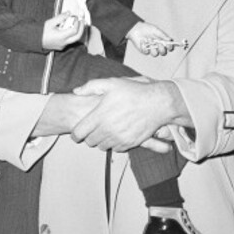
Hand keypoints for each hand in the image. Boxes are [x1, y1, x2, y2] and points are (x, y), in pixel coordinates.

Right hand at [42, 13, 84, 50]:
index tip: (75, 17)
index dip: (77, 23)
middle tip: (82, 20)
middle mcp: (63, 42)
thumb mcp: (50, 22)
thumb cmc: (41, 32)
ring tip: (76, 23)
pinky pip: (69, 41)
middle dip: (81, 28)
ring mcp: (63, 45)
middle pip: (78, 36)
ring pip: (74, 39)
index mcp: (61, 37)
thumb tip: (69, 13)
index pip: (74, 30)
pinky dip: (72, 34)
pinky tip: (69, 28)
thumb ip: (60, 17)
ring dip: (77, 31)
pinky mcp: (61, 46)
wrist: (35, 40)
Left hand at [72, 77, 187, 151]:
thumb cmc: (135, 92)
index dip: (75, 133)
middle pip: (89, 141)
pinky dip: (114, 144)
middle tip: (93, 130)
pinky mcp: (130, 143)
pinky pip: (116, 149)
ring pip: (102, 147)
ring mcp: (119, 138)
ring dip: (101, 141)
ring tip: (105, 131)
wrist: (158, 103)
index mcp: (100, 116)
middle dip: (88, 136)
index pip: (79, 132)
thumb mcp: (111, 83)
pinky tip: (116, 134)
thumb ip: (91, 86)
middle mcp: (108, 129)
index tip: (77, 132)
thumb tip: (77, 91)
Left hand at [126, 22, 174, 56]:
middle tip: (159, 44)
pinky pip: (146, 51)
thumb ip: (162, 35)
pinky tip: (142, 40)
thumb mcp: (155, 30)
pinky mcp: (144, 50)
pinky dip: (145, 45)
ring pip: (155, 54)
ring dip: (153, 47)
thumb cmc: (147, 29)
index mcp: (162, 41)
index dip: (170, 47)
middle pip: (163, 53)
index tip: (169, 45)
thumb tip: (170, 39)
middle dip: (162, 49)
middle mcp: (157, 47)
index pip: (168, 47)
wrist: (136, 29)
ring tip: (149, 39)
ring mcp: (151, 49)